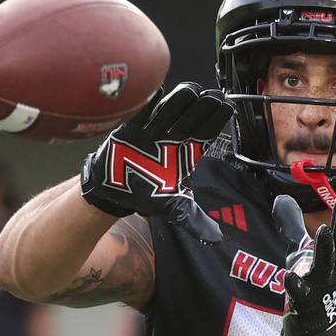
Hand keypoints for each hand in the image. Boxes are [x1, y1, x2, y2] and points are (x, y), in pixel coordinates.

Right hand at [81, 82, 233, 244]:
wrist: (113, 189)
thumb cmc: (145, 192)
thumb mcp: (171, 208)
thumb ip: (193, 219)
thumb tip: (216, 238)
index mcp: (191, 149)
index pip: (212, 126)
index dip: (219, 117)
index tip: (222, 111)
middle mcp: (178, 133)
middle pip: (199, 108)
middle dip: (203, 105)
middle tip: (201, 109)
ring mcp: (157, 125)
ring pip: (177, 101)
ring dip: (180, 101)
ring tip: (180, 105)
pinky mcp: (136, 122)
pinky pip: (147, 104)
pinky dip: (153, 99)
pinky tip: (156, 97)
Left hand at [272, 177, 335, 335]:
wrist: (316, 323)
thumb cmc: (310, 282)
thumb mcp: (300, 250)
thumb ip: (292, 225)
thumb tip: (281, 199)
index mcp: (333, 252)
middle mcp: (331, 265)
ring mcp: (320, 283)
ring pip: (325, 263)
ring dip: (325, 247)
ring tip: (324, 229)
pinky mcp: (305, 301)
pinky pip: (300, 292)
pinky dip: (295, 284)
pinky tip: (288, 276)